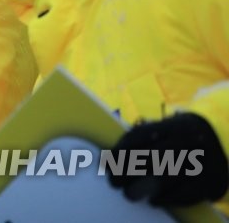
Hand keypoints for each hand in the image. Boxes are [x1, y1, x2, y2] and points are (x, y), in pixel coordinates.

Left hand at [108, 112, 227, 206]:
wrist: (218, 140)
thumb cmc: (176, 138)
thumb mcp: (161, 130)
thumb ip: (138, 141)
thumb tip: (107, 160)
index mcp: (171, 125)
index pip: (140, 137)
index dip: (121, 153)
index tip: (107, 166)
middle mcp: (188, 140)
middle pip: (152, 157)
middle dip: (128, 172)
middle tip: (114, 183)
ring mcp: (202, 160)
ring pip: (169, 176)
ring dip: (144, 187)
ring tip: (129, 194)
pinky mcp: (212, 180)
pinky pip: (187, 192)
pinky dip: (168, 198)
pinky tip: (153, 200)